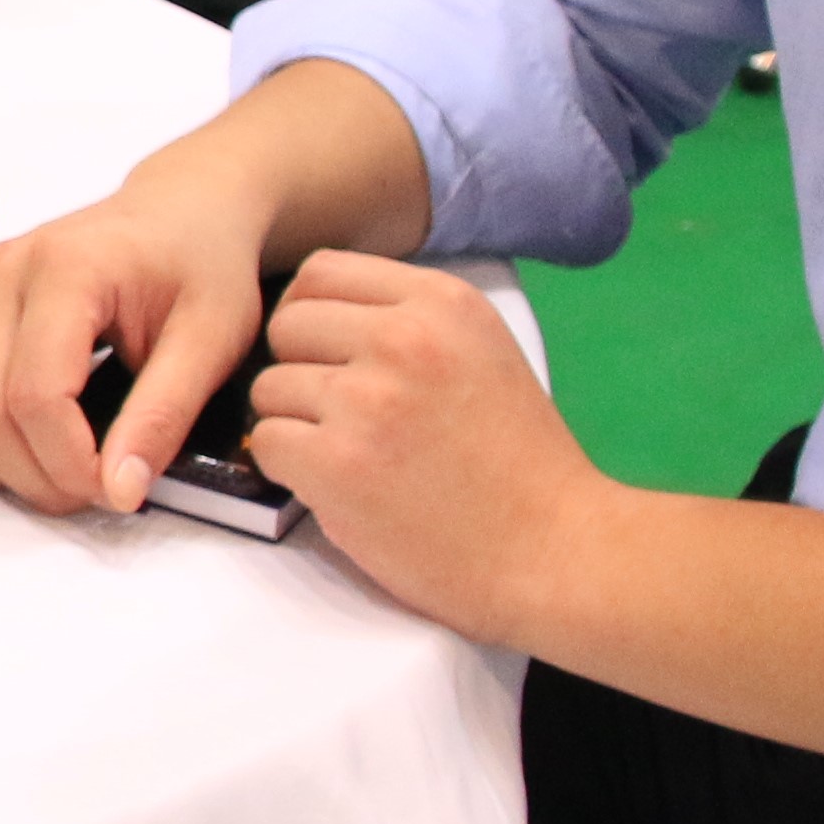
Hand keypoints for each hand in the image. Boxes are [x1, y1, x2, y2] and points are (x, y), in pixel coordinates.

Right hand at [0, 179, 264, 514]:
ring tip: (53, 468)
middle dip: (36, 475)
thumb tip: (120, 492)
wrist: (179, 209)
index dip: (71, 464)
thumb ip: (164, 415)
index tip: (120, 489)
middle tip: (95, 488)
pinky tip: (14, 441)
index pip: (36, 395)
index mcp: (64, 269)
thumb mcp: (212, 338)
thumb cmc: (203, 267)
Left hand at [239, 249, 610, 642]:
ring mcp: (367, 400)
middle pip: (287, 324)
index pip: (321, 272)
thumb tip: (316, 313)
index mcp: (441, 303)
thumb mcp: (480, 353)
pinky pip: (267, 444)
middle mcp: (402, 338)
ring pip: (269, 387)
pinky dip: (287, 470)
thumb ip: (408, 322)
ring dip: (293, 424)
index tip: (327, 355)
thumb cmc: (518, 463)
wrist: (556, 552)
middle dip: (298, 369)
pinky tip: (335, 487)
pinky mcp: (338, 463)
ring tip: (347, 456)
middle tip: (336, 415)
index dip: (310, 315)